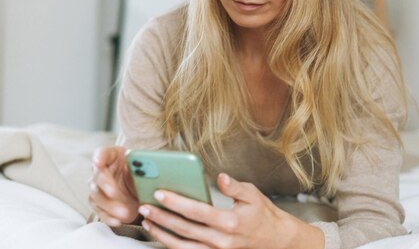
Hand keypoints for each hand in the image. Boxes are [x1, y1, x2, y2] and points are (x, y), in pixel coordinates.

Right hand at [88, 145, 139, 225]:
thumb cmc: (142, 171)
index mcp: (112, 156)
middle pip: (97, 176)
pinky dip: (109, 217)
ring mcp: (97, 187)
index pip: (102, 153)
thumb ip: (146, 166)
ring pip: (97, 195)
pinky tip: (118, 221)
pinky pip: (100, 211)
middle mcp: (101, 170)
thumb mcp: (146, 166)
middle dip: (106, 184)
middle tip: (113, 192)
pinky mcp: (98, 204)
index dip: (99, 157)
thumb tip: (154, 169)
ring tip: (125, 212)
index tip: (98, 162)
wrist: (141, 186)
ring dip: (110, 205)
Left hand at [138, 173, 323, 248]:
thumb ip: (234, 187)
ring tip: (147, 222)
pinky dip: (172, 245)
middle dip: (161, 217)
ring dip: (161, 234)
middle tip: (144, 206)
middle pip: (183, 229)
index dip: (176, 202)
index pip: (196, 211)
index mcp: (229, 222)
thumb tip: (220, 177)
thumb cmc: (262, 214)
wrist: (274, 239)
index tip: (160, 193)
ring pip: (182, 246)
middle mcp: (220, 240)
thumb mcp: (252, 194)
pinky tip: (161, 235)